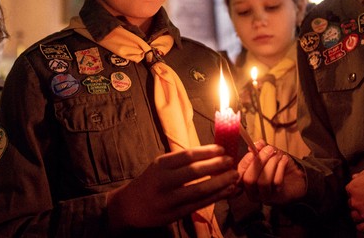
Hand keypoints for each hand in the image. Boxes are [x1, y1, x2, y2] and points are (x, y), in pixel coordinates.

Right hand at [106, 144, 236, 230]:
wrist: (129, 207)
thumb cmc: (150, 183)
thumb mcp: (160, 167)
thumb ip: (181, 162)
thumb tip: (211, 154)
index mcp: (160, 165)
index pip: (187, 155)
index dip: (207, 151)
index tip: (223, 148)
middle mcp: (163, 181)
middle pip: (194, 171)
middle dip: (216, 165)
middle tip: (231, 161)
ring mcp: (168, 199)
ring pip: (199, 190)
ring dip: (219, 183)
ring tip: (234, 177)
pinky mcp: (174, 214)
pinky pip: (199, 204)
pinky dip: (215, 197)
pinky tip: (226, 191)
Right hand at [237, 140, 305, 204]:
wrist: (295, 177)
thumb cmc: (278, 165)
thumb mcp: (268, 154)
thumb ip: (261, 148)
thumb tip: (256, 144)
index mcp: (245, 180)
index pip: (239, 173)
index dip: (245, 162)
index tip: (253, 151)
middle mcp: (252, 191)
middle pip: (249, 179)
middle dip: (259, 162)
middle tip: (269, 150)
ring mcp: (264, 196)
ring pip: (263, 182)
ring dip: (271, 164)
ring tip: (278, 155)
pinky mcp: (276, 198)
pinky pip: (276, 183)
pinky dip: (280, 168)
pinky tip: (284, 160)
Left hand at [346, 163, 363, 232]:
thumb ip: (362, 173)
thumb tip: (355, 176)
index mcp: (354, 187)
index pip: (350, 191)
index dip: (357, 192)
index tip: (363, 193)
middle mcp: (355, 202)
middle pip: (352, 204)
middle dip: (358, 203)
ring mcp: (363, 214)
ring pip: (355, 216)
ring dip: (359, 215)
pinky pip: (361, 228)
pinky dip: (363, 226)